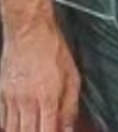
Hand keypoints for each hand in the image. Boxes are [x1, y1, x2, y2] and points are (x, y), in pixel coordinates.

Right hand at [0, 13, 79, 131]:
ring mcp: (11, 98)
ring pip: (11, 130)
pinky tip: (18, 125)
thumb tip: (69, 127)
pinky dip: (8, 126)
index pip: (47, 131)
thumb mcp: (72, 76)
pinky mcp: (0, 94)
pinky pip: (2, 119)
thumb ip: (70, 106)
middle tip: (44, 130)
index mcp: (48, 97)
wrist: (28, 32)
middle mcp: (27, 101)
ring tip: (32, 128)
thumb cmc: (52, 50)